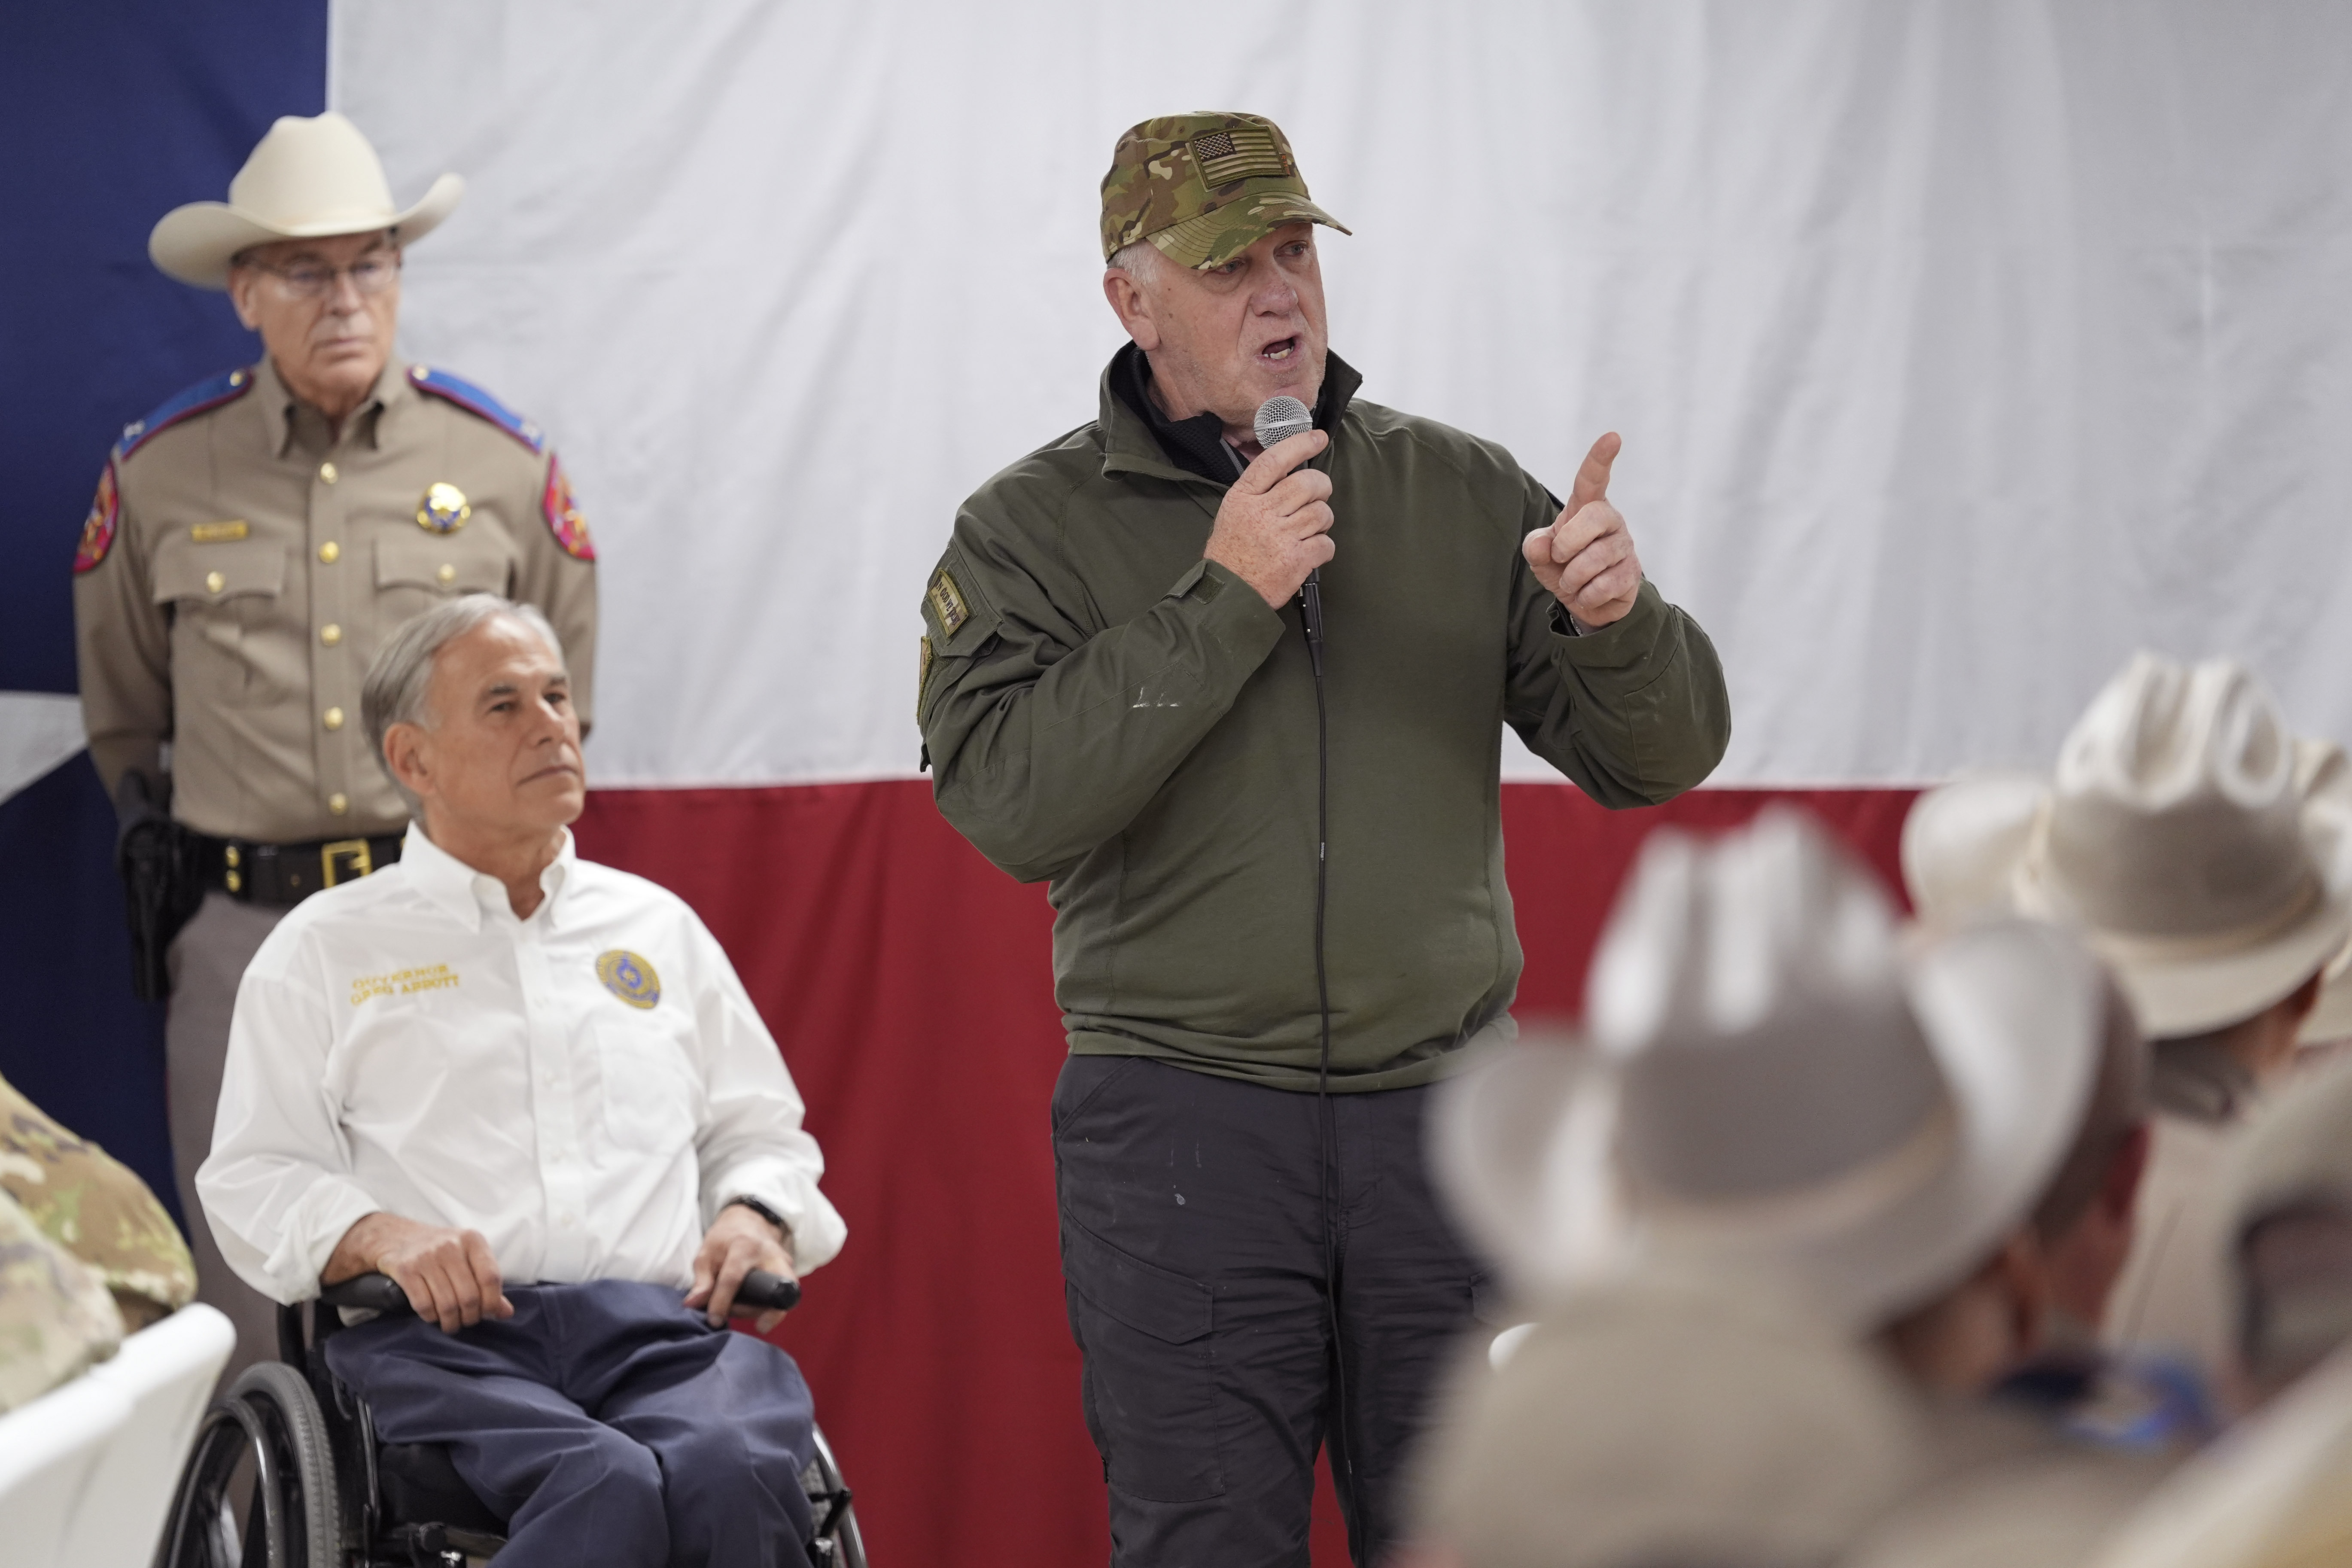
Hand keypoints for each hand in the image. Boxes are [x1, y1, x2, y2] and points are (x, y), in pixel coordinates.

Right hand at [327, 1211, 511, 1334]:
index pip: (491, 1278)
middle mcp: (451, 1246)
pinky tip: (433, 1316)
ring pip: (447, 1304)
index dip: (491, 1302)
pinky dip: (431, 1317)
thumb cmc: (440, 1250)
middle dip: (470, 1317)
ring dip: (451, 1322)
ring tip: (451, 1324)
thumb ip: (487, 1282)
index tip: (487, 1313)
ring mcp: (426, 1257)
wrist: (395, 1236)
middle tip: (466, 1321)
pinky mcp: (405, 1269)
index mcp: (472, 1240)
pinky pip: (423, 1305)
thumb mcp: (467, 1257)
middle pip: (469, 1296)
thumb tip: (506, 1313)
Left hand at [686, 1203, 796, 1332]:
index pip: (733, 1279)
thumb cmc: (725, 1239)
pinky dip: (767, 1306)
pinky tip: (749, 1306)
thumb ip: (701, 1280)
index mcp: (744, 1246)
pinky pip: (783, 1295)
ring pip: (786, 1295)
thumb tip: (693, 1305)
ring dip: (763, 1311)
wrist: (749, 1222)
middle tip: (751, 1324)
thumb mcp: (706, 1253)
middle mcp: (770, 1254)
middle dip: (770, 1313)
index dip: (721, 1303)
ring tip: (739, 1309)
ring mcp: (785, 1262)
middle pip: (780, 1288)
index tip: (714, 1321)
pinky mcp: (789, 1271)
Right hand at [1203, 429, 1335, 608]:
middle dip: (1321, 487)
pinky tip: (1310, 552)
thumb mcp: (1232, 512)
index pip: (1275, 460)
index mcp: (1244, 497)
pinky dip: (1323, 547)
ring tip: (1309, 530)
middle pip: (1307, 483)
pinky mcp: (1296, 560)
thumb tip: (1290, 470)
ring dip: (1322, 520)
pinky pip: (1326, 543)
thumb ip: (1258, 490)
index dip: (1300, 444)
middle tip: (1318, 495)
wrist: (1228, 593)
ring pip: (1321, 513)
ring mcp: (1280, 537)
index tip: (1318, 438)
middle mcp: (1262, 513)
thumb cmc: (1231, 553)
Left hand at [1523, 432, 1641, 628]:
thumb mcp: (1541, 554)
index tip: (1612, 437)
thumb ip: (1536, 545)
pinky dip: (1586, 595)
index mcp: (1587, 507)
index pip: (1593, 479)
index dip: (1600, 459)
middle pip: (1593, 518)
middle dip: (1567, 543)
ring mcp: (1624, 546)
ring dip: (1573, 577)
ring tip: (1573, 581)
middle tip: (1560, 558)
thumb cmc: (1563, 565)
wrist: (1585, 600)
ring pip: (1595, 559)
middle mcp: (1610, 521)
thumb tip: (1543, 545)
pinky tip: (1588, 593)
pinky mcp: (1632, 574)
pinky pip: (1604, 585)